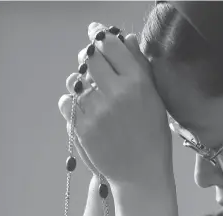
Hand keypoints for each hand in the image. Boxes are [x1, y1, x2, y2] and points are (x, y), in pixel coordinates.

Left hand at [58, 23, 173, 191]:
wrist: (140, 175)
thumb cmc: (153, 139)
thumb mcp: (156, 101)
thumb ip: (141, 68)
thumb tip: (125, 39)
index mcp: (138, 83)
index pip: (111, 45)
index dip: (100, 35)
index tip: (95, 33)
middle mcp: (116, 93)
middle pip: (89, 58)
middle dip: (88, 57)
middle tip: (91, 63)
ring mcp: (97, 111)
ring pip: (76, 81)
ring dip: (81, 83)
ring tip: (91, 95)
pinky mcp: (82, 127)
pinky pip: (66, 102)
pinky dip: (72, 103)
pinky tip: (83, 111)